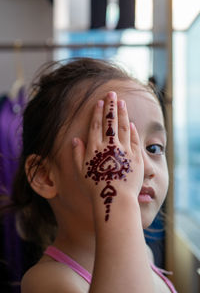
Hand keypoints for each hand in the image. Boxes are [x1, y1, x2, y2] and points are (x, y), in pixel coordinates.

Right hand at [72, 91, 143, 220]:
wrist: (114, 198)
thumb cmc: (95, 187)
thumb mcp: (81, 172)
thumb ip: (78, 154)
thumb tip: (76, 139)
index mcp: (95, 148)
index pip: (96, 125)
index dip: (98, 112)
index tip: (100, 102)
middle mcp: (109, 146)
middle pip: (110, 121)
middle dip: (111, 106)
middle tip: (112, 93)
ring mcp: (123, 150)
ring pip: (122, 127)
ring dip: (122, 113)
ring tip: (122, 102)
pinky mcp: (135, 157)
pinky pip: (133, 139)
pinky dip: (132, 130)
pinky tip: (130, 123)